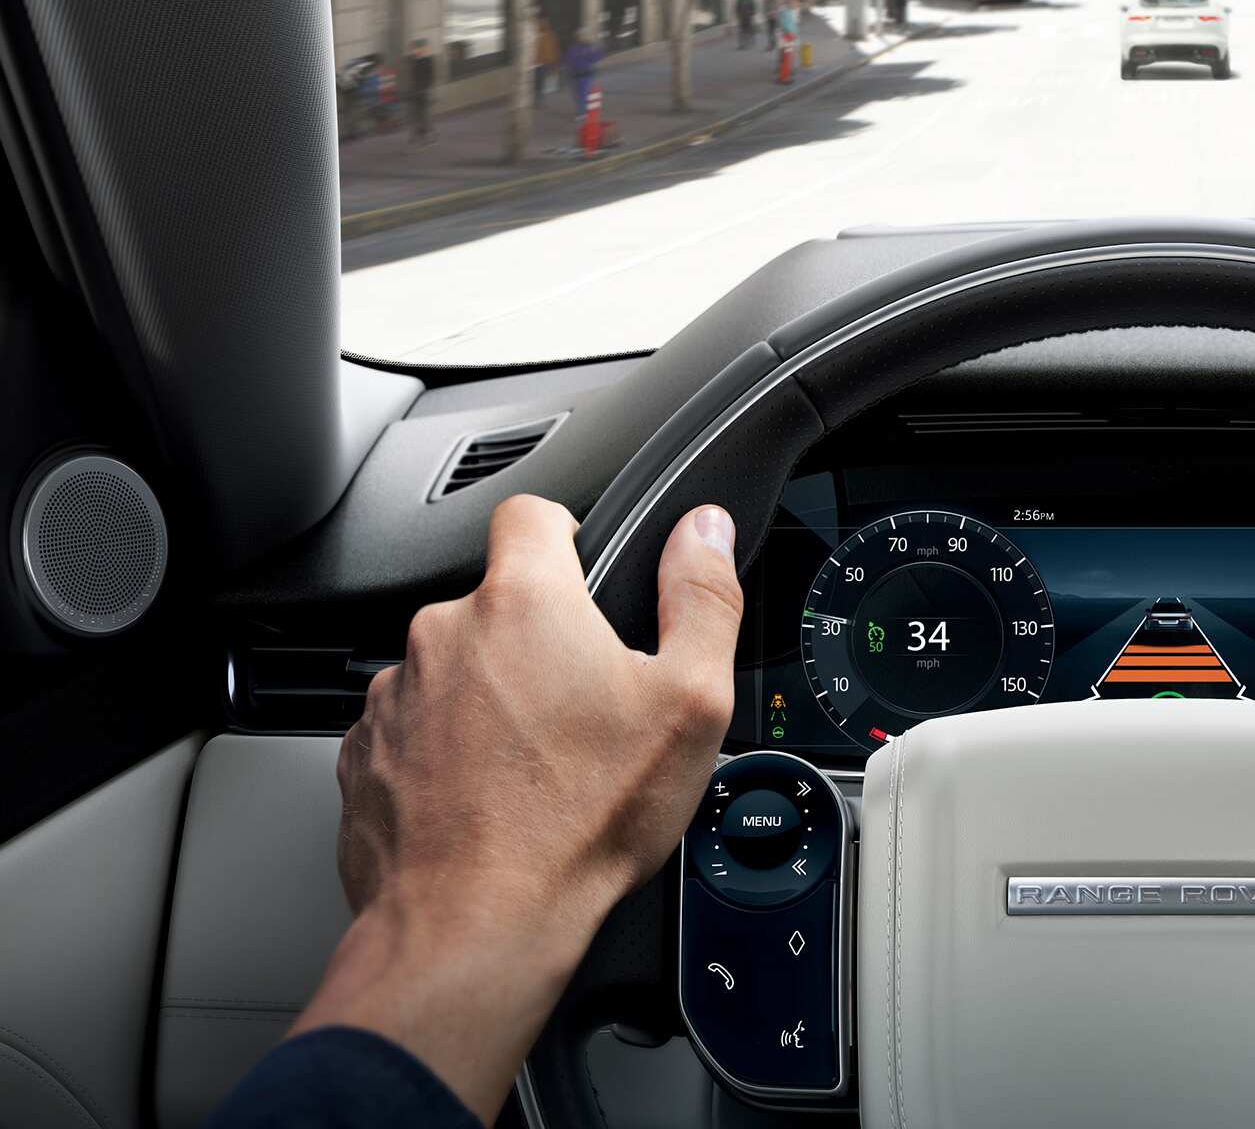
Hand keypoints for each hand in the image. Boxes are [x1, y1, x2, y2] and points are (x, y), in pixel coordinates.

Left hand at [293, 496, 742, 1122]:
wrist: (476, 925)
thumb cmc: (580, 822)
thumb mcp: (690, 704)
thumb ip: (702, 598)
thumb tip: (706, 531)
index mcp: (525, 602)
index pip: (531, 513)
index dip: (566, 534)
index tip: (586, 574)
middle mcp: (443, 634)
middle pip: (497, 604)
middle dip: (536, 640)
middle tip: (584, 708)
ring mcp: (393, 697)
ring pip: (453, 670)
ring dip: (487, 698)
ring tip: (536, 766)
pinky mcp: (364, 757)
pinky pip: (413, 731)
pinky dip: (446, 754)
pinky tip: (490, 799)